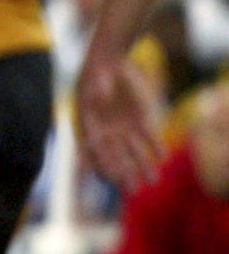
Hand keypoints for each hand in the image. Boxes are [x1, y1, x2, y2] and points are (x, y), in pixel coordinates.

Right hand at [77, 53, 162, 190]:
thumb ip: (97, 91)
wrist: (112, 63)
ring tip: (152, 181)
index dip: (100, 165)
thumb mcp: (93, 80)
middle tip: (131, 190)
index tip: (108, 178)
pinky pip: (150, 137)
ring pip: (135, 152)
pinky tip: (163, 158)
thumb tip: (101, 97)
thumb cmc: (97, 72)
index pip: (93, 151)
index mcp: (90, 127)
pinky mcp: (142, 120)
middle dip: (124, 174)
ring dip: (143, 166)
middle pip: (116, 157)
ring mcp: (125, 128)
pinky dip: (156, 147)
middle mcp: (107, 133)